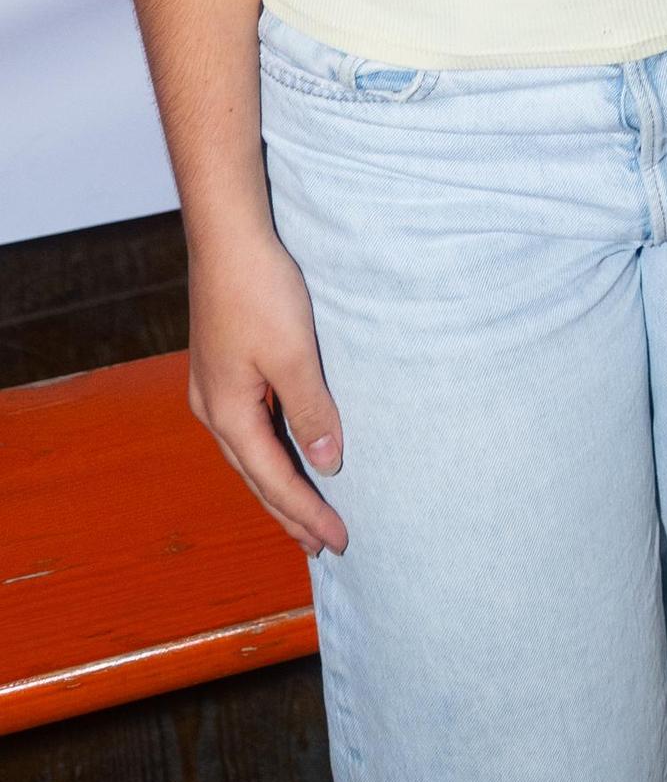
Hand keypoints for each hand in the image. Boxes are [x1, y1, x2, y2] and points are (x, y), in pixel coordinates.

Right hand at [187, 219, 346, 558]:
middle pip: (256, 476)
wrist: (229, 237)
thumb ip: (311, 412)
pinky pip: (252, 426)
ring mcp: (215, 388)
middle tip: (323, 545)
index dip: (306, 513)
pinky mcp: (225, 367)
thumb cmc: (260, 291)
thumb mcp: (294, 355)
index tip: (338, 541)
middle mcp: (214, 408)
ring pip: (252, 452)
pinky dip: (274, 450)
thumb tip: (326, 464)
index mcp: (228, 413)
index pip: (273, 480)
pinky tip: (290, 452)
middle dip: (289, 512)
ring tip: (307, 512)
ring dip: (280, 484)